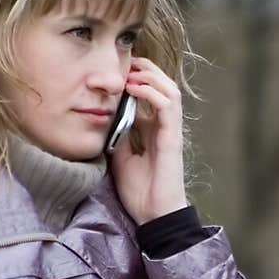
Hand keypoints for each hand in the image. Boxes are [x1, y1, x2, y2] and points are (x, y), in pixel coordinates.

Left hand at [108, 57, 188, 224]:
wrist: (153, 216)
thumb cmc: (139, 190)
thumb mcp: (120, 155)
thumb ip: (118, 134)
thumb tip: (105, 115)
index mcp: (154, 129)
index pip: (151, 93)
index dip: (137, 77)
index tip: (117, 71)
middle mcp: (164, 126)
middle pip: (163, 85)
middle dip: (145, 69)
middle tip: (125, 63)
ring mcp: (170, 131)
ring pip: (170, 90)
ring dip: (150, 76)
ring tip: (131, 72)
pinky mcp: (172, 139)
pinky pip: (167, 107)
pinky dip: (152, 92)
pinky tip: (134, 88)